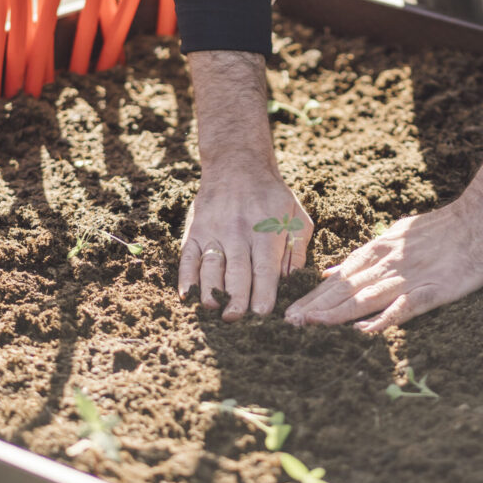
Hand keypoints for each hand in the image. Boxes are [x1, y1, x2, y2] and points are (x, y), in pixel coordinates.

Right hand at [178, 49, 312, 320]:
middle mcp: (238, 231)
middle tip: (235, 319)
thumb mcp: (296, 215)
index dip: (263, 292)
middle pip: (236, 270)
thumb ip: (298, 248)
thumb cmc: (272, 197)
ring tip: (213, 308)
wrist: (237, 164)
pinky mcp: (195, 229)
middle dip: (236, 297)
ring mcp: (213, 230)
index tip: (262, 313)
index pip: (265, 267)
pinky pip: (187, 256)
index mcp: (265, 230)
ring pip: (210, 265)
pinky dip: (185, 276)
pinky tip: (187, 294)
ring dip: (209, 289)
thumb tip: (291, 278)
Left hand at [285, 91, 482, 330]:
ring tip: (310, 326)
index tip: (289, 312)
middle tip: (287, 325)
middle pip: (344, 290)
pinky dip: (384, 318)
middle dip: (314, 308)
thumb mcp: (395, 236)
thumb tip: (332, 271)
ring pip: (365, 298)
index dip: (313, 297)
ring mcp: (409, 277)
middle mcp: (387, 264)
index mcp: (378, 252)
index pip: (338, 278)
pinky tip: (366, 331)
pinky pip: (405, 306)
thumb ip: (364, 256)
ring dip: (336, 313)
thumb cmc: (443, 229)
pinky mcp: (433, 289)